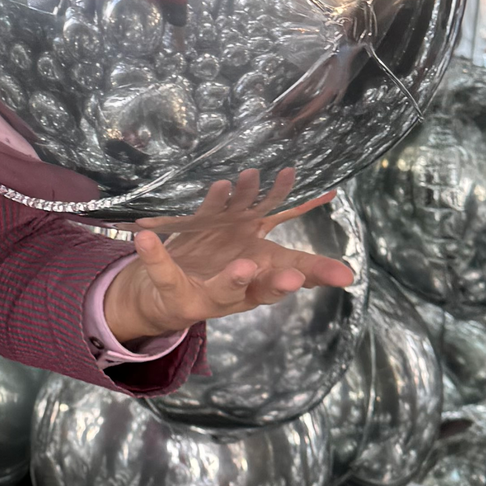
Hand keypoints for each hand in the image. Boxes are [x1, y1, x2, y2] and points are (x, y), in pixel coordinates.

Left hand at [102, 168, 356, 344]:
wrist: (162, 292)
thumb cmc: (215, 263)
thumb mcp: (249, 240)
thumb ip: (278, 213)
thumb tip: (327, 193)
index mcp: (259, 274)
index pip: (292, 274)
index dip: (317, 275)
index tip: (342, 274)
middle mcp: (237, 288)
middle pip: (261, 290)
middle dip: (275, 285)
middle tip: (292, 279)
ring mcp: (204, 291)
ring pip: (221, 290)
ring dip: (232, 279)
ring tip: (242, 267)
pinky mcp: (171, 286)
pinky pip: (162, 271)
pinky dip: (153, 255)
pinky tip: (143, 237)